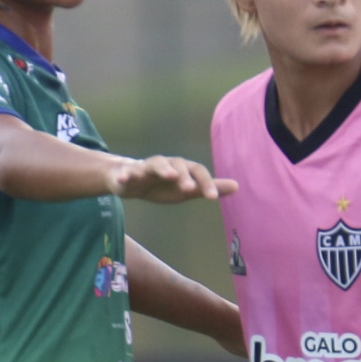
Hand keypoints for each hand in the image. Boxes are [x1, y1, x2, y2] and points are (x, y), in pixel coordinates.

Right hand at [108, 155, 235, 202]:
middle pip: (177, 165)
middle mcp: (166, 164)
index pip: (198, 171)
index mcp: (182, 168)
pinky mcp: (127, 172)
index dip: (206, 183)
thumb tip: (237, 186)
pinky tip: (123, 180)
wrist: (131, 181)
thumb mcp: (187, 189)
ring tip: (169, 175)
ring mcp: (145, 167)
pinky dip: (124, 175)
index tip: (213, 198)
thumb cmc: (163, 185)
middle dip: (184, 176)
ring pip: (154, 164)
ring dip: (162, 168)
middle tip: (190, 188)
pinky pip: (125, 172)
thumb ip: (209, 187)